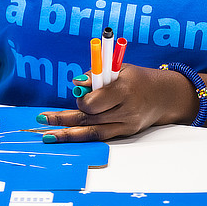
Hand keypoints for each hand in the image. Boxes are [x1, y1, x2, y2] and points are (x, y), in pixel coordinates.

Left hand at [38, 64, 190, 141]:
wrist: (164, 96)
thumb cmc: (137, 78)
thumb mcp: (119, 68)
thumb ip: (97, 73)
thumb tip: (77, 83)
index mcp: (124, 89)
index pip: (96, 101)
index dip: (83, 99)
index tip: (78, 92)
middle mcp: (126, 110)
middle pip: (90, 118)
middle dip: (64, 119)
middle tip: (42, 120)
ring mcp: (126, 124)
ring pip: (93, 131)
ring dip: (68, 133)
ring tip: (47, 135)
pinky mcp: (125, 133)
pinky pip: (100, 137)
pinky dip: (82, 137)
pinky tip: (66, 138)